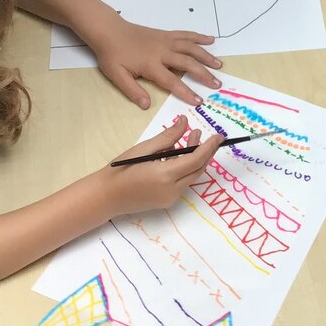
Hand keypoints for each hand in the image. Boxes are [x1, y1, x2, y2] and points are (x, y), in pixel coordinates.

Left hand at [84, 17, 223, 107]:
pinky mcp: (166, 34)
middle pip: (188, 63)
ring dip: (206, 56)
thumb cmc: (112, 54)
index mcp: (151, 64)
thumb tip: (147, 105)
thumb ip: (132, 90)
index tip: (199, 101)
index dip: (186, 92)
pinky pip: (186, 35)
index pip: (172, 81)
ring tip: (219, 65)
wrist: (109, 30)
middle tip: (217, 84)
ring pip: (191, 48)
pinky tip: (210, 40)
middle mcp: (163, 52)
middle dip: (204, 74)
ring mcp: (166, 41)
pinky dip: (199, 37)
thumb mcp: (117, 75)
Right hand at [102, 115, 222, 216]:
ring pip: (191, 176)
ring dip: (193, 159)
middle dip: (203, 151)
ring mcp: (171, 198)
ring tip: (187, 140)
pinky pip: (182, 183)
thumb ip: (168, 137)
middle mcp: (173, 190)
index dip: (209, 146)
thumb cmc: (121, 169)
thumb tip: (185, 122)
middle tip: (199, 133)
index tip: (219, 136)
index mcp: (166, 175)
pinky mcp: (167, 202)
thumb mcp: (144, 149)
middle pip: (198, 169)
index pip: (196, 159)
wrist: (106, 196)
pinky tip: (175, 156)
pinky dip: (183, 168)